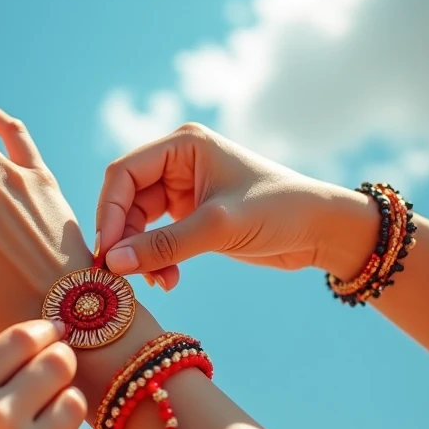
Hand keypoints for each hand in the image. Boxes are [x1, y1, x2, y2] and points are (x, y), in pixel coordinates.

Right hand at [96, 123, 377, 288]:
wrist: (322, 229)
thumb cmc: (279, 211)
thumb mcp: (219, 227)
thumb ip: (164, 245)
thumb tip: (113, 263)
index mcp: (183, 146)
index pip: (123, 173)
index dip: (110, 212)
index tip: (106, 252)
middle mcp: (178, 163)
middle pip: (127, 200)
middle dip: (125, 239)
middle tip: (122, 275)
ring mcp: (184, 190)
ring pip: (140, 224)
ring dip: (142, 255)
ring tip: (160, 282)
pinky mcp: (192, 217)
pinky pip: (158, 238)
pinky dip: (158, 260)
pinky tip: (170, 280)